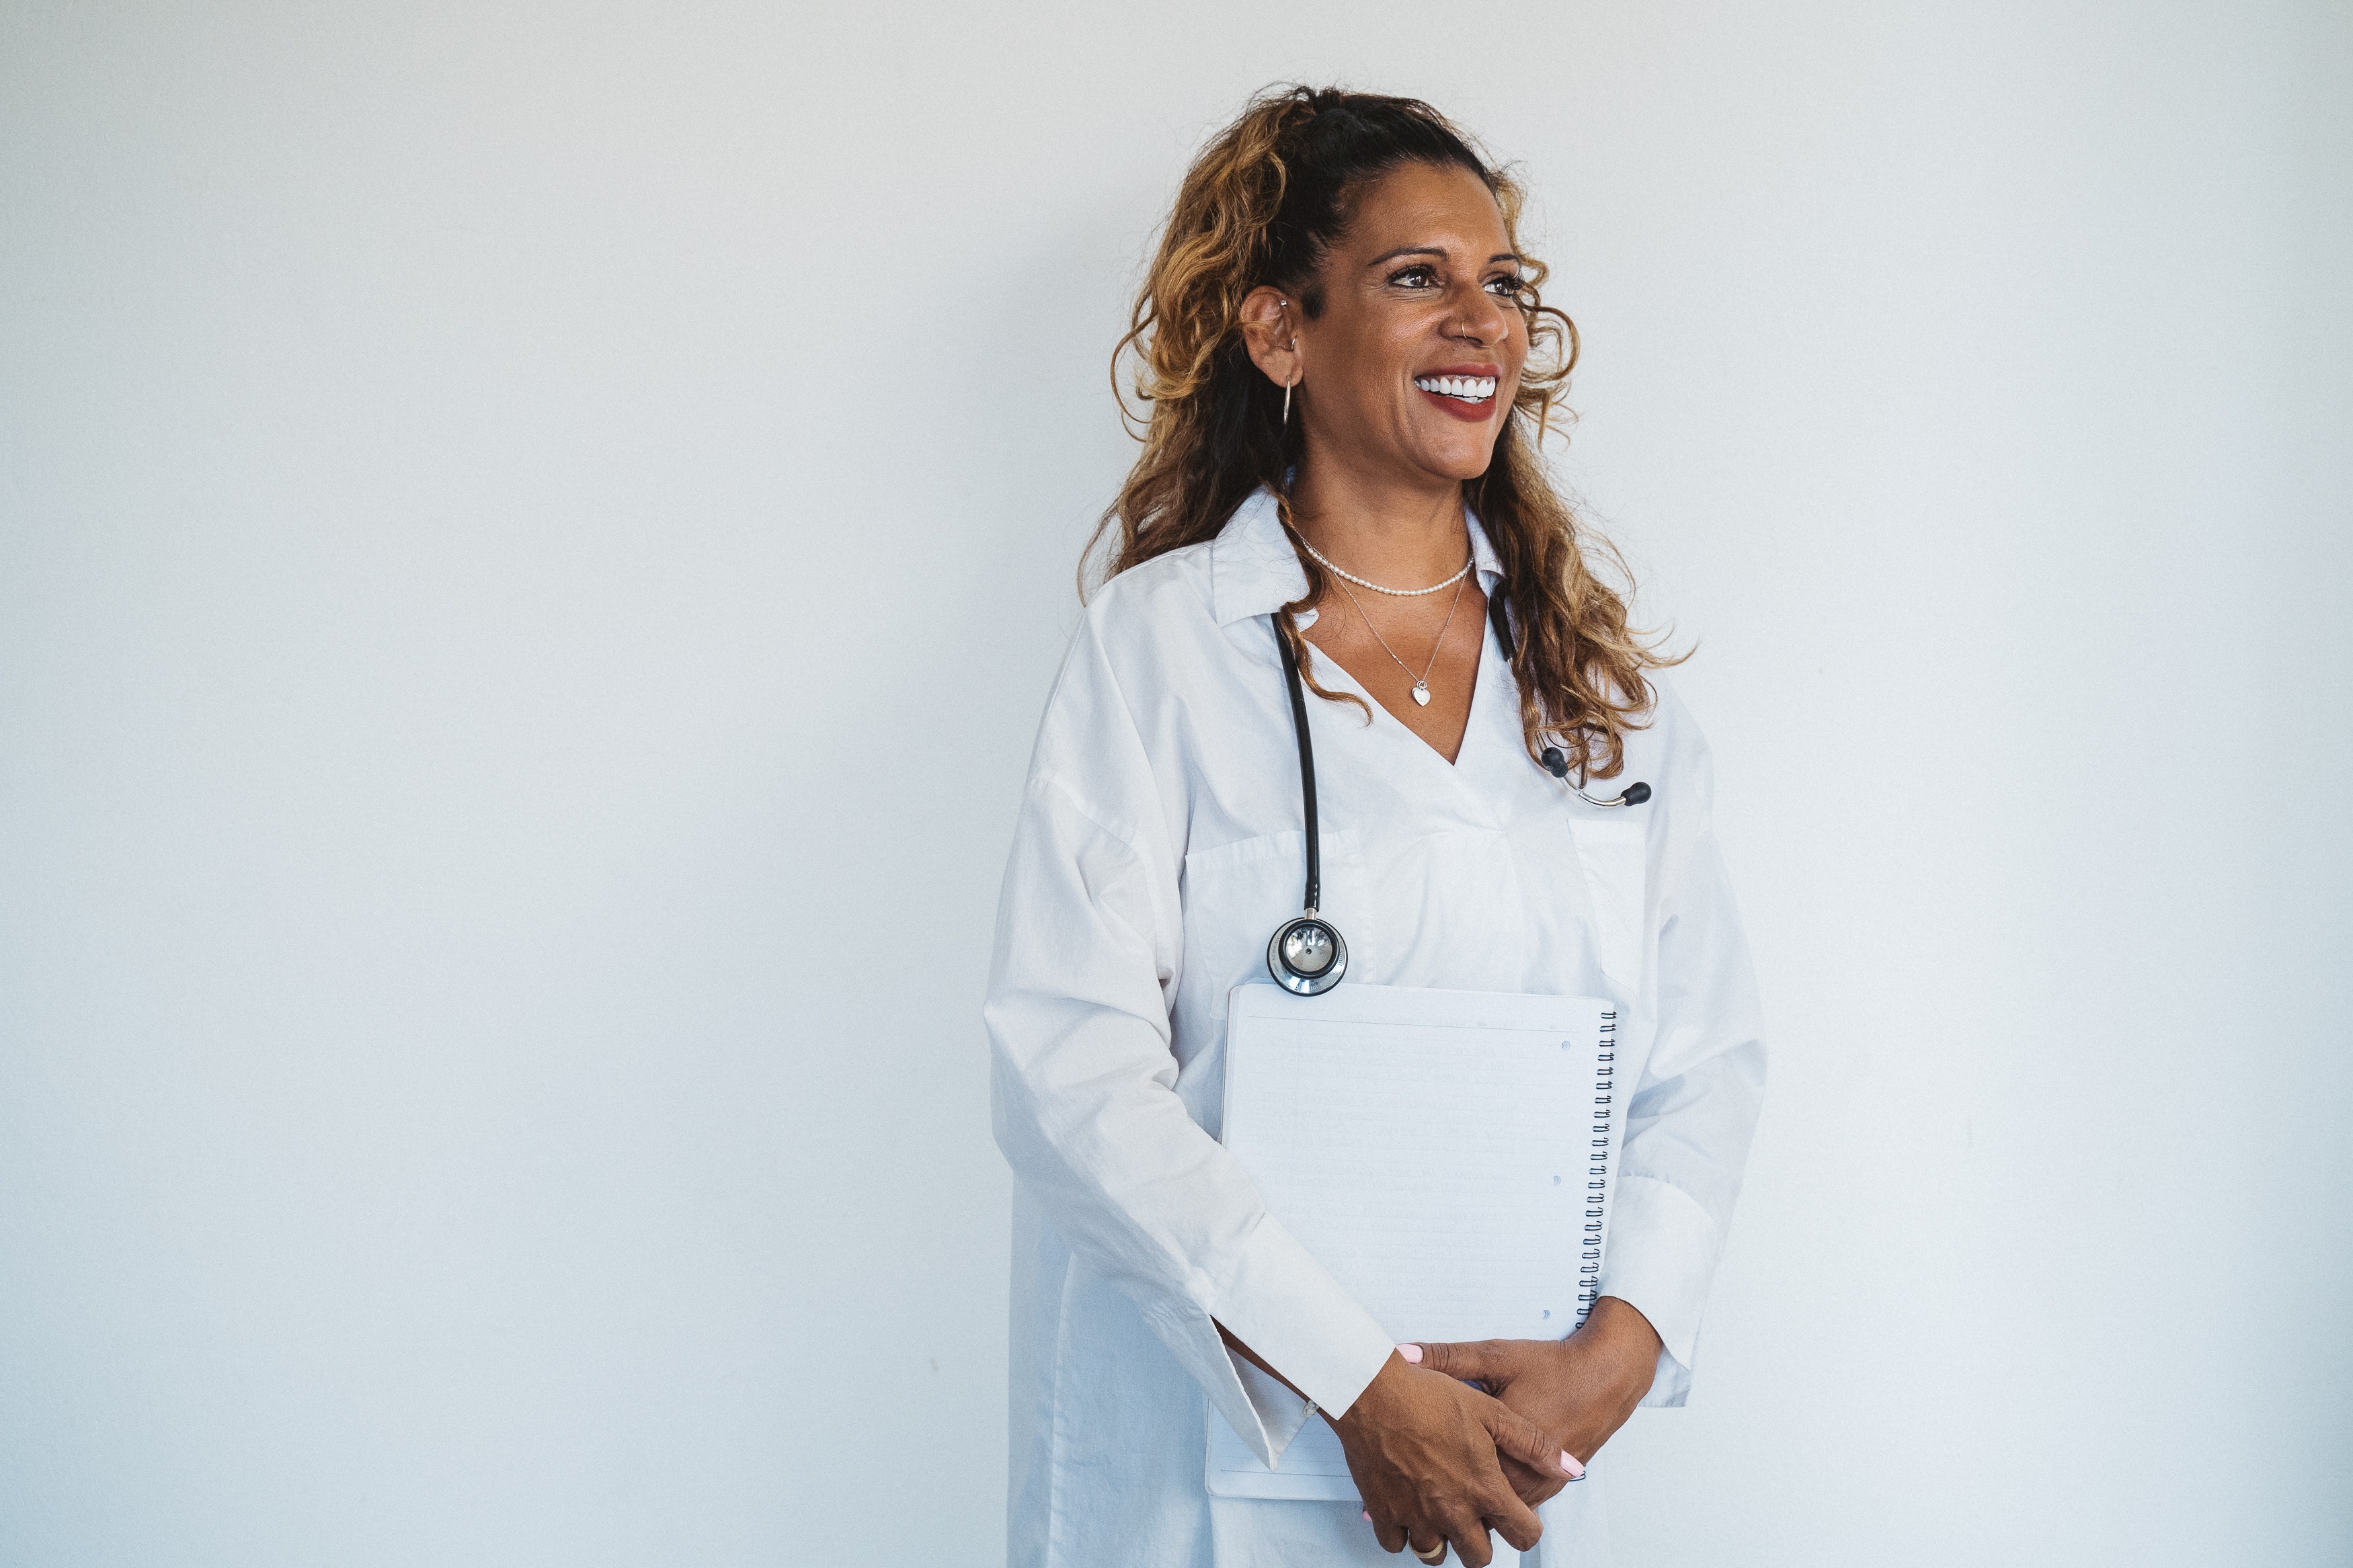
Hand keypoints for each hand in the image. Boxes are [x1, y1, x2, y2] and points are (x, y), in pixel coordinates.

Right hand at [1330, 1350, 1579, 1565]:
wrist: (1373, 1392)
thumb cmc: (1431, 1396)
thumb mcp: (1491, 1410)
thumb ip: (1534, 1444)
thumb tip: (1572, 1468)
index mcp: (1484, 1489)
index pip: (1523, 1536)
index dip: (1526, 1528)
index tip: (1517, 1516)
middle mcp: (1452, 1511)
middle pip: (1478, 1557)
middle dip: (1482, 1542)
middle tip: (1476, 1516)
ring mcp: (1415, 1515)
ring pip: (1435, 1554)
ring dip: (1443, 1539)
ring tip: (1441, 1511)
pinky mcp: (1383, 1511)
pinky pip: (1396, 1544)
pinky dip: (1405, 1533)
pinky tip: (1410, 1509)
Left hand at [1407, 1296, 1663, 1508]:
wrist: (1606, 1376)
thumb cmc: (1551, 1366)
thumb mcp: (1496, 1357)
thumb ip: (1447, 1357)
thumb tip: (1402, 1353)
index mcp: (1500, 1450)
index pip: (1448, 1478)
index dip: (1419, 1471)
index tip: (1398, 1462)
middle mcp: (1521, 1479)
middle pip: (1469, 1506)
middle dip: (1442, 1497)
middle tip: (1415, 1478)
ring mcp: (1538, 1489)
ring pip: (1493, 1514)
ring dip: (1470, 1503)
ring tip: (1441, 1483)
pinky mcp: (1551, 1487)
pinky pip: (1515, 1507)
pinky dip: (1495, 1500)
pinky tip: (1478, 1481)